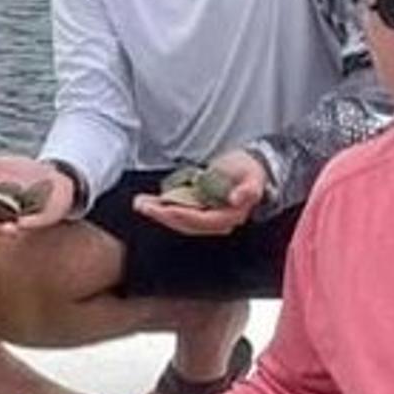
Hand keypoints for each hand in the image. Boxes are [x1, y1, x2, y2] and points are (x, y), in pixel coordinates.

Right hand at [0, 155, 75, 232]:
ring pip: (11, 229)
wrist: (52, 173)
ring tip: (8, 228)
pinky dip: (28, 224)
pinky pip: (33, 224)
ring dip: (7, 231)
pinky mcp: (40, 220)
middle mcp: (4, 215)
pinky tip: (24, 223)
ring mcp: (21, 219)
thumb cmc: (21, 172)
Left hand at [133, 149, 266, 235]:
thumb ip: (248, 190)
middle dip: (163, 216)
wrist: (248, 169)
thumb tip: (236, 199)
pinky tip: (148, 202)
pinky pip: (177, 212)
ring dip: (158, 213)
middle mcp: (216, 222)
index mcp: (230, 217)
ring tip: (140, 203)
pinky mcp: (197, 211)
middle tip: (143, 206)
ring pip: (179, 220)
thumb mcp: (252, 177)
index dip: (183, 215)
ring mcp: (206, 218)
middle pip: (186, 224)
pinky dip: (162, 208)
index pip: (203, 220)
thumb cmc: (249, 171)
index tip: (165, 209)